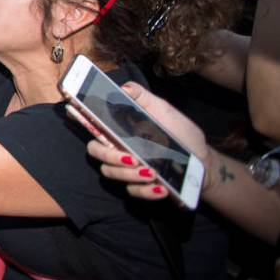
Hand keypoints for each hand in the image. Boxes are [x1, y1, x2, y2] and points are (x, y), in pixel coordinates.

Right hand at [80, 82, 212, 200]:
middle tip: (132, 158)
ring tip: (153, 172)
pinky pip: (131, 192)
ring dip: (129, 174)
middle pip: (94, 151)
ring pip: (110, 173)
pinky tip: (161, 187)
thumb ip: (142, 98)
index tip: (77, 113)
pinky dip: (146, 191)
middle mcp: (118, 148)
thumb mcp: (164, 110)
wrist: (202, 161)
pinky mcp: (139, 188)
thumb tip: (121, 88)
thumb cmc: (181, 133)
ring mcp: (126, 169)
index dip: (81, 118)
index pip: (94, 124)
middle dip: (109, 156)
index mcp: (120, 128)